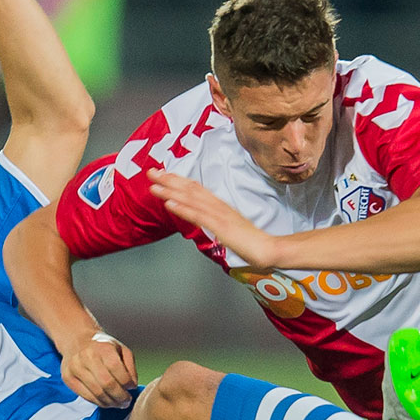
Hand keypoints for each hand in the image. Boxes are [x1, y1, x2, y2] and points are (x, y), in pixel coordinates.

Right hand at [61, 333, 136, 408]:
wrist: (78, 341)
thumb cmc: (103, 348)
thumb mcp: (121, 350)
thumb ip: (130, 367)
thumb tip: (132, 386)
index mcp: (103, 348)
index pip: (117, 370)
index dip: (127, 383)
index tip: (132, 388)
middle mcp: (87, 357)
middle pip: (107, 384)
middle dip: (120, 396)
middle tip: (127, 402)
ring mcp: (75, 368)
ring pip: (97, 393)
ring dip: (111, 402)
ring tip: (118, 404)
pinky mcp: (68, 378)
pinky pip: (86, 396)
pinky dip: (99, 402)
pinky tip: (107, 402)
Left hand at [148, 170, 284, 270]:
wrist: (268, 248)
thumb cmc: (253, 241)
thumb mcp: (232, 228)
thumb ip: (219, 222)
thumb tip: (207, 220)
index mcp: (221, 206)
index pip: (197, 188)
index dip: (179, 180)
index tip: (164, 173)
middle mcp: (218, 206)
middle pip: (191, 189)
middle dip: (169, 180)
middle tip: (151, 171)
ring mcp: (219, 215)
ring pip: (191, 199)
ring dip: (171, 191)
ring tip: (154, 185)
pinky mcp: (220, 227)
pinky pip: (198, 216)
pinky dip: (183, 209)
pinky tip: (170, 204)